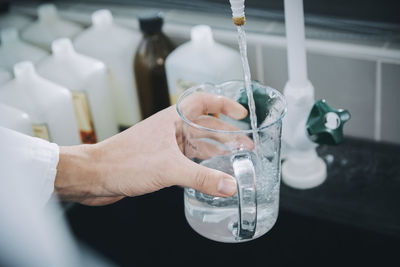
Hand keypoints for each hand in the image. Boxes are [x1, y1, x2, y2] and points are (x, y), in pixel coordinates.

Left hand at [55, 94, 248, 205]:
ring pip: (197, 145)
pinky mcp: (160, 162)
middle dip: (227, 134)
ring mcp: (165, 146)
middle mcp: (170, 130)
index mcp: (172, 119)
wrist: (95, 176)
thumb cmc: (123, 162)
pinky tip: (210, 175)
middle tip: (245, 145)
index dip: (224, 104)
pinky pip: (187, 161)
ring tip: (234, 160)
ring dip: (216, 151)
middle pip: (205, 126)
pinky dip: (201, 166)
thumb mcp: (169, 169)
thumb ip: (202, 178)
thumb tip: (229, 185)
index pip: (203, 102)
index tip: (242, 113)